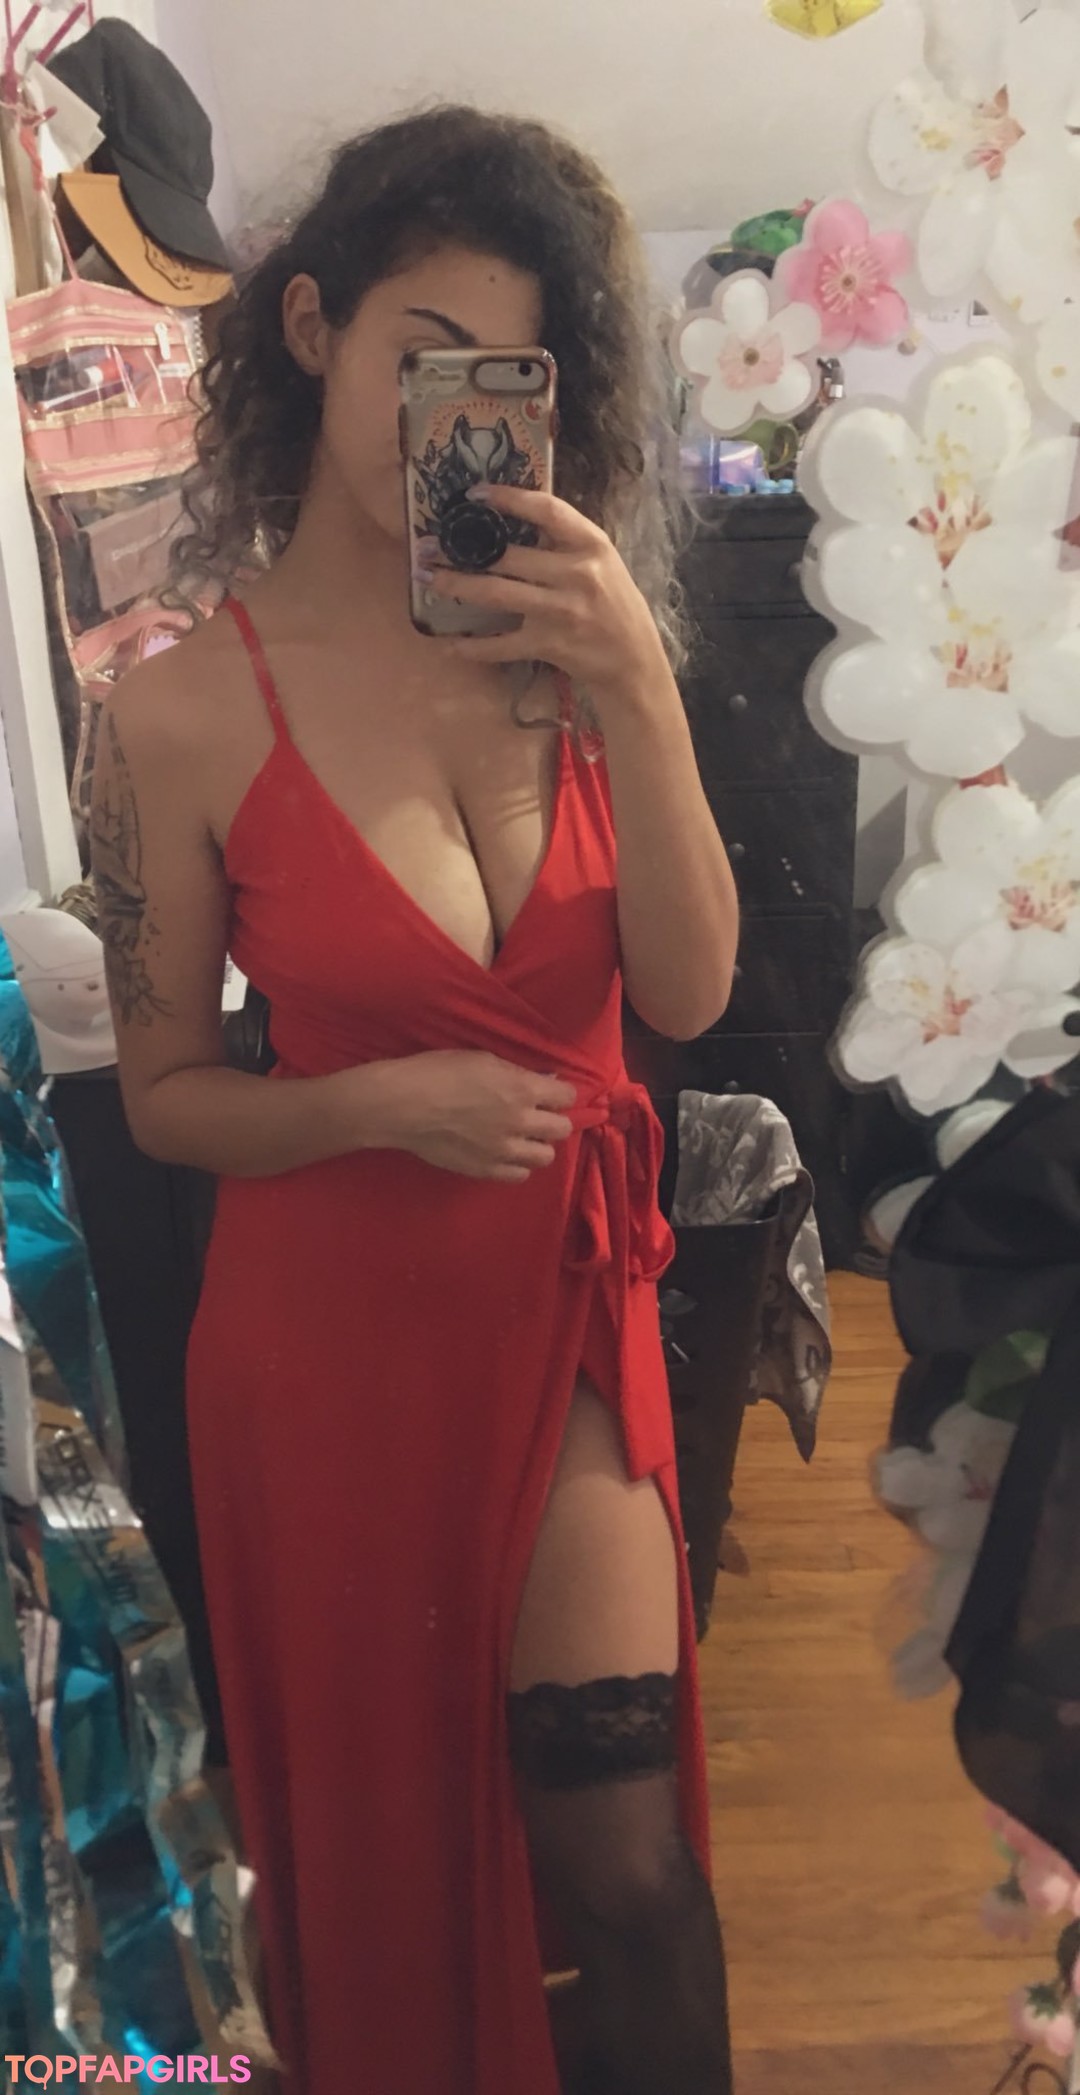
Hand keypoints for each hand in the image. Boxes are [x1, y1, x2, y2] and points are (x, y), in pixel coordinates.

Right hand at [385, 1050, 577, 1183]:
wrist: (402, 1105)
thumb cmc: (438, 1072)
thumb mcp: (482, 1059)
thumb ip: (516, 1073)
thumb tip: (542, 1082)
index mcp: (522, 1090)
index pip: (566, 1096)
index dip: (559, 1093)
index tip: (549, 1092)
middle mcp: (520, 1122)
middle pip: (561, 1129)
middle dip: (553, 1119)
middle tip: (536, 1114)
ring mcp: (504, 1151)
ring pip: (545, 1156)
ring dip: (537, 1144)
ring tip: (521, 1137)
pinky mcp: (486, 1170)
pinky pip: (519, 1175)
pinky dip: (517, 1164)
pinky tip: (505, 1153)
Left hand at [416, 484, 670, 708]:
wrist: (634, 660)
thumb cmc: (614, 603)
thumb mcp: (601, 561)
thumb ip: (564, 541)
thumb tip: (511, 518)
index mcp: (591, 544)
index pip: (547, 510)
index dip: (508, 498)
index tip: (474, 494)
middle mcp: (577, 574)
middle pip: (508, 556)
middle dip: (461, 550)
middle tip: (428, 545)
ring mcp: (561, 611)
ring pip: (497, 594)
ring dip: (456, 586)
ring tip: (428, 578)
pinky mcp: (549, 644)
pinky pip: (502, 645)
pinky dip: (473, 647)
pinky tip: (451, 644)